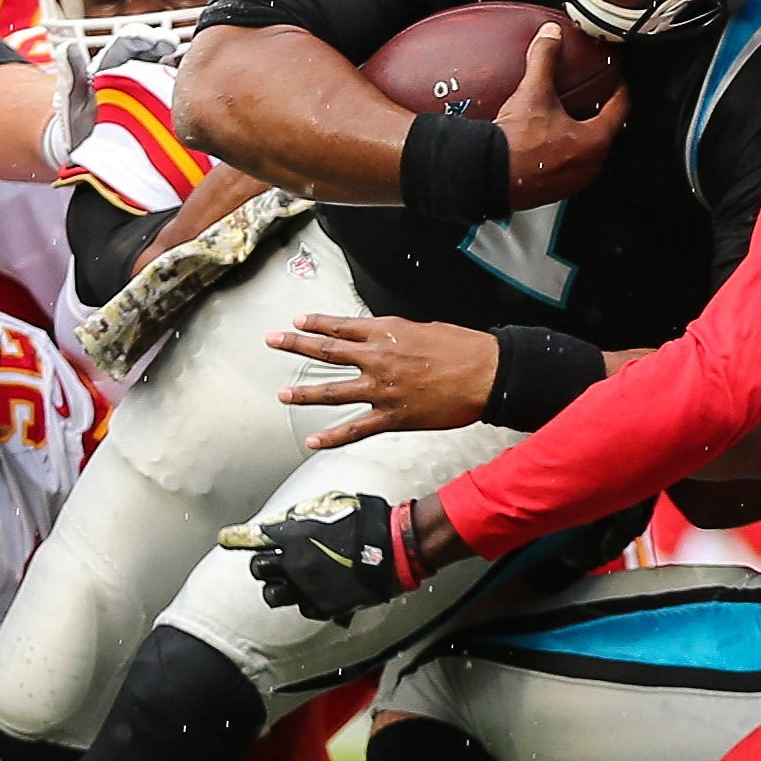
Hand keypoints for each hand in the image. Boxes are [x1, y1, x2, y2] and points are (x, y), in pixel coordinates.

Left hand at [46, 30, 187, 169]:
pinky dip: (187, 87)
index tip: (158, 40)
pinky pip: (176, 94)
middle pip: (151, 52)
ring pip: (166, 69)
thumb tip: (70, 46)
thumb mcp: (71, 105)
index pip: (126, 44)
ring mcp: (147, 93)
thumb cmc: (78, 133)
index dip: (142, 38)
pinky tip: (199, 87)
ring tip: (194, 62)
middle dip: (165, 45)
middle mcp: (130, 75)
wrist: (91, 164)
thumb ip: (71, 76)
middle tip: (177, 47)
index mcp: (109, 68)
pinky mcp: (160, 111)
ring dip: (180, 62)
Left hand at [218, 490, 422, 622]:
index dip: (237, 537)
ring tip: (288, 582)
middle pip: (258, 569)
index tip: (226, 538)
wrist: (393, 550)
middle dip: (263, 563)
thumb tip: (288, 521)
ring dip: (278, 586)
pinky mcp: (322, 606)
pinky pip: (302, 607)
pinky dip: (305, 600)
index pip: (254, 537)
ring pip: (273, 594)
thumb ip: (304, 514)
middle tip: (271, 561)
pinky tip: (314, 592)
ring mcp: (306, 587)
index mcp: (294, 536)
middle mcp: (294, 564)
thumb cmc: (366, 521)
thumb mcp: (331, 504)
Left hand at [268, 315, 497, 448]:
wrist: (487, 374)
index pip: (340, 325)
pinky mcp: (393, 417)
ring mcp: (381, 389)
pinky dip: (331, 436)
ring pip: (332, 391)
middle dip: (295, 344)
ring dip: (304, 392)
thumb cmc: (465, 349)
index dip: (315, 322)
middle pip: (326, 351)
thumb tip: (387, 339)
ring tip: (283, 394)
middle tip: (274, 340)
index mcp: (386, 332)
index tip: (297, 321)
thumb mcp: (426, 329)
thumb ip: (399, 335)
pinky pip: (355, 429)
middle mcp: (377, 358)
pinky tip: (312, 440)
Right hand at [497, 24, 628, 208]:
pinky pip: (568, 166)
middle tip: (592, 97)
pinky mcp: (555, 190)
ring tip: (567, 118)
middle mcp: (590, 165)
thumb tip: (551, 35)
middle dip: (599, 113)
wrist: (489, 174)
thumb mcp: (534, 92)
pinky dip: (563, 151)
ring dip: (580, 134)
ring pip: (586, 152)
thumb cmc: (517, 143)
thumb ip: (545, 59)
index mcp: (595, 141)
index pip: (620, 109)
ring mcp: (574, 181)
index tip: (617, 81)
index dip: (620, 90)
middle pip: (605, 132)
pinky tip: (547, 141)